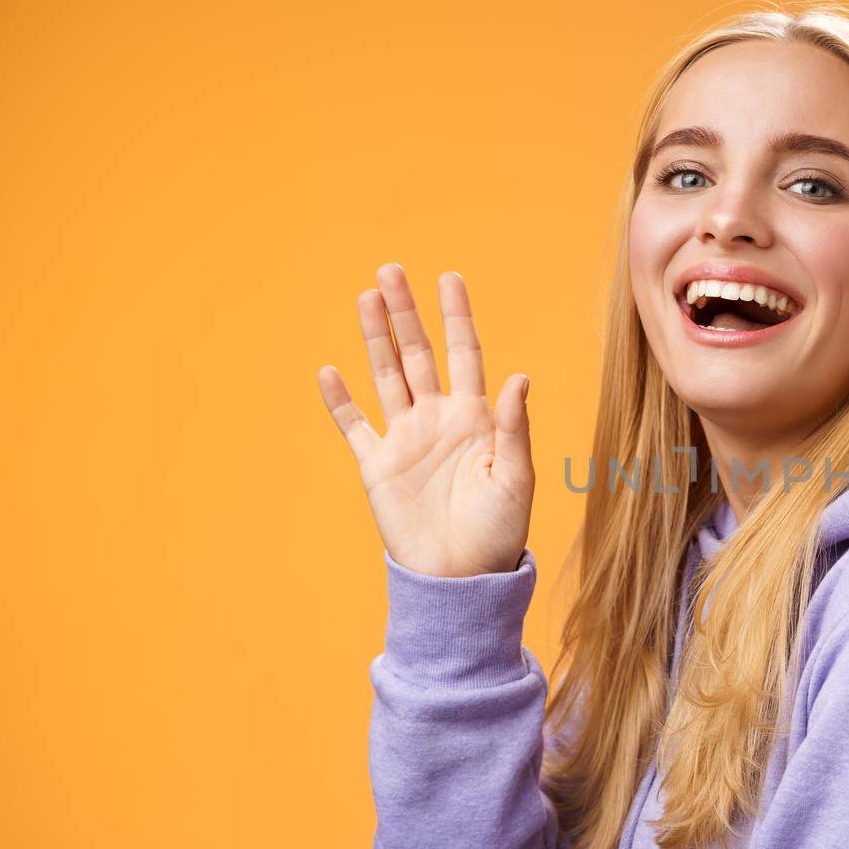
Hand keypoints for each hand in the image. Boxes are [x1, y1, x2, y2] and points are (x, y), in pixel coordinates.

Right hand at [317, 263, 533, 577]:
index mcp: (475, 418)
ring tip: (365, 298)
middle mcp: (438, 419)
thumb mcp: (516, 479)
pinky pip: (355, 426)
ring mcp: (405, 439)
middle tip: (391, 271)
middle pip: (418, 354)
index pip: (466, 353)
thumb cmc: (499, 531)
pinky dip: (341, 400)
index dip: (457, 316)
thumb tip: (518, 377)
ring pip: (386, 377)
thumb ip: (512, 428)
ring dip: (375, 338)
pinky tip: (329, 370)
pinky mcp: (378, 466)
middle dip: (406, 313)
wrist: (461, 577)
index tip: (449, 277)